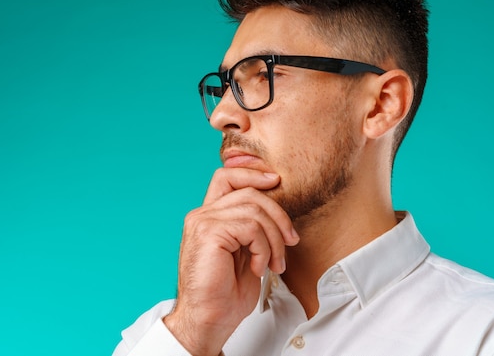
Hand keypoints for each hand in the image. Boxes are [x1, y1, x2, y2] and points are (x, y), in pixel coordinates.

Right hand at [163, 168, 299, 355]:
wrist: (209, 320)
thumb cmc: (226, 293)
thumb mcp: (245, 252)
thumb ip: (252, 228)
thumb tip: (278, 211)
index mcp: (209, 217)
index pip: (227, 176)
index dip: (252, 173)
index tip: (276, 181)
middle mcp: (202, 215)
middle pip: (249, 192)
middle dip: (279, 215)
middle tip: (291, 242)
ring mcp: (203, 222)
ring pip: (254, 209)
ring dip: (275, 239)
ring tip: (274, 263)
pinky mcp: (208, 233)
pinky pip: (250, 227)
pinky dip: (264, 248)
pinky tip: (258, 267)